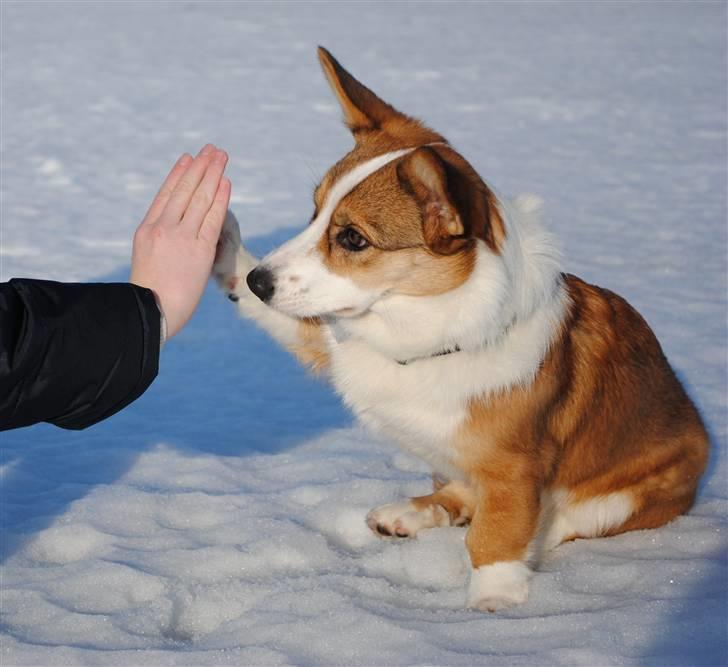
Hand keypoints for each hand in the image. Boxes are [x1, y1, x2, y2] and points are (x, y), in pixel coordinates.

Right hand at [130, 144, 230, 339]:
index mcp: (147, 230)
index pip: (166, 195)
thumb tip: (173, 237)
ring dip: (212, 174)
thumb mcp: (148, 261)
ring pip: (199, 198)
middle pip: (184, 190)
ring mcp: (181, 237)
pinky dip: (219, 197)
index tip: (188, 159)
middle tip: (211, 150)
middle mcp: (163, 228)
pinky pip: (212, 217)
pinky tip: (226, 182)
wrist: (150, 312)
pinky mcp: (199, 249)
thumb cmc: (149, 297)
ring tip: (221, 156)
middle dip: (200, 167)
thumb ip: (160, 243)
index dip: (179, 175)